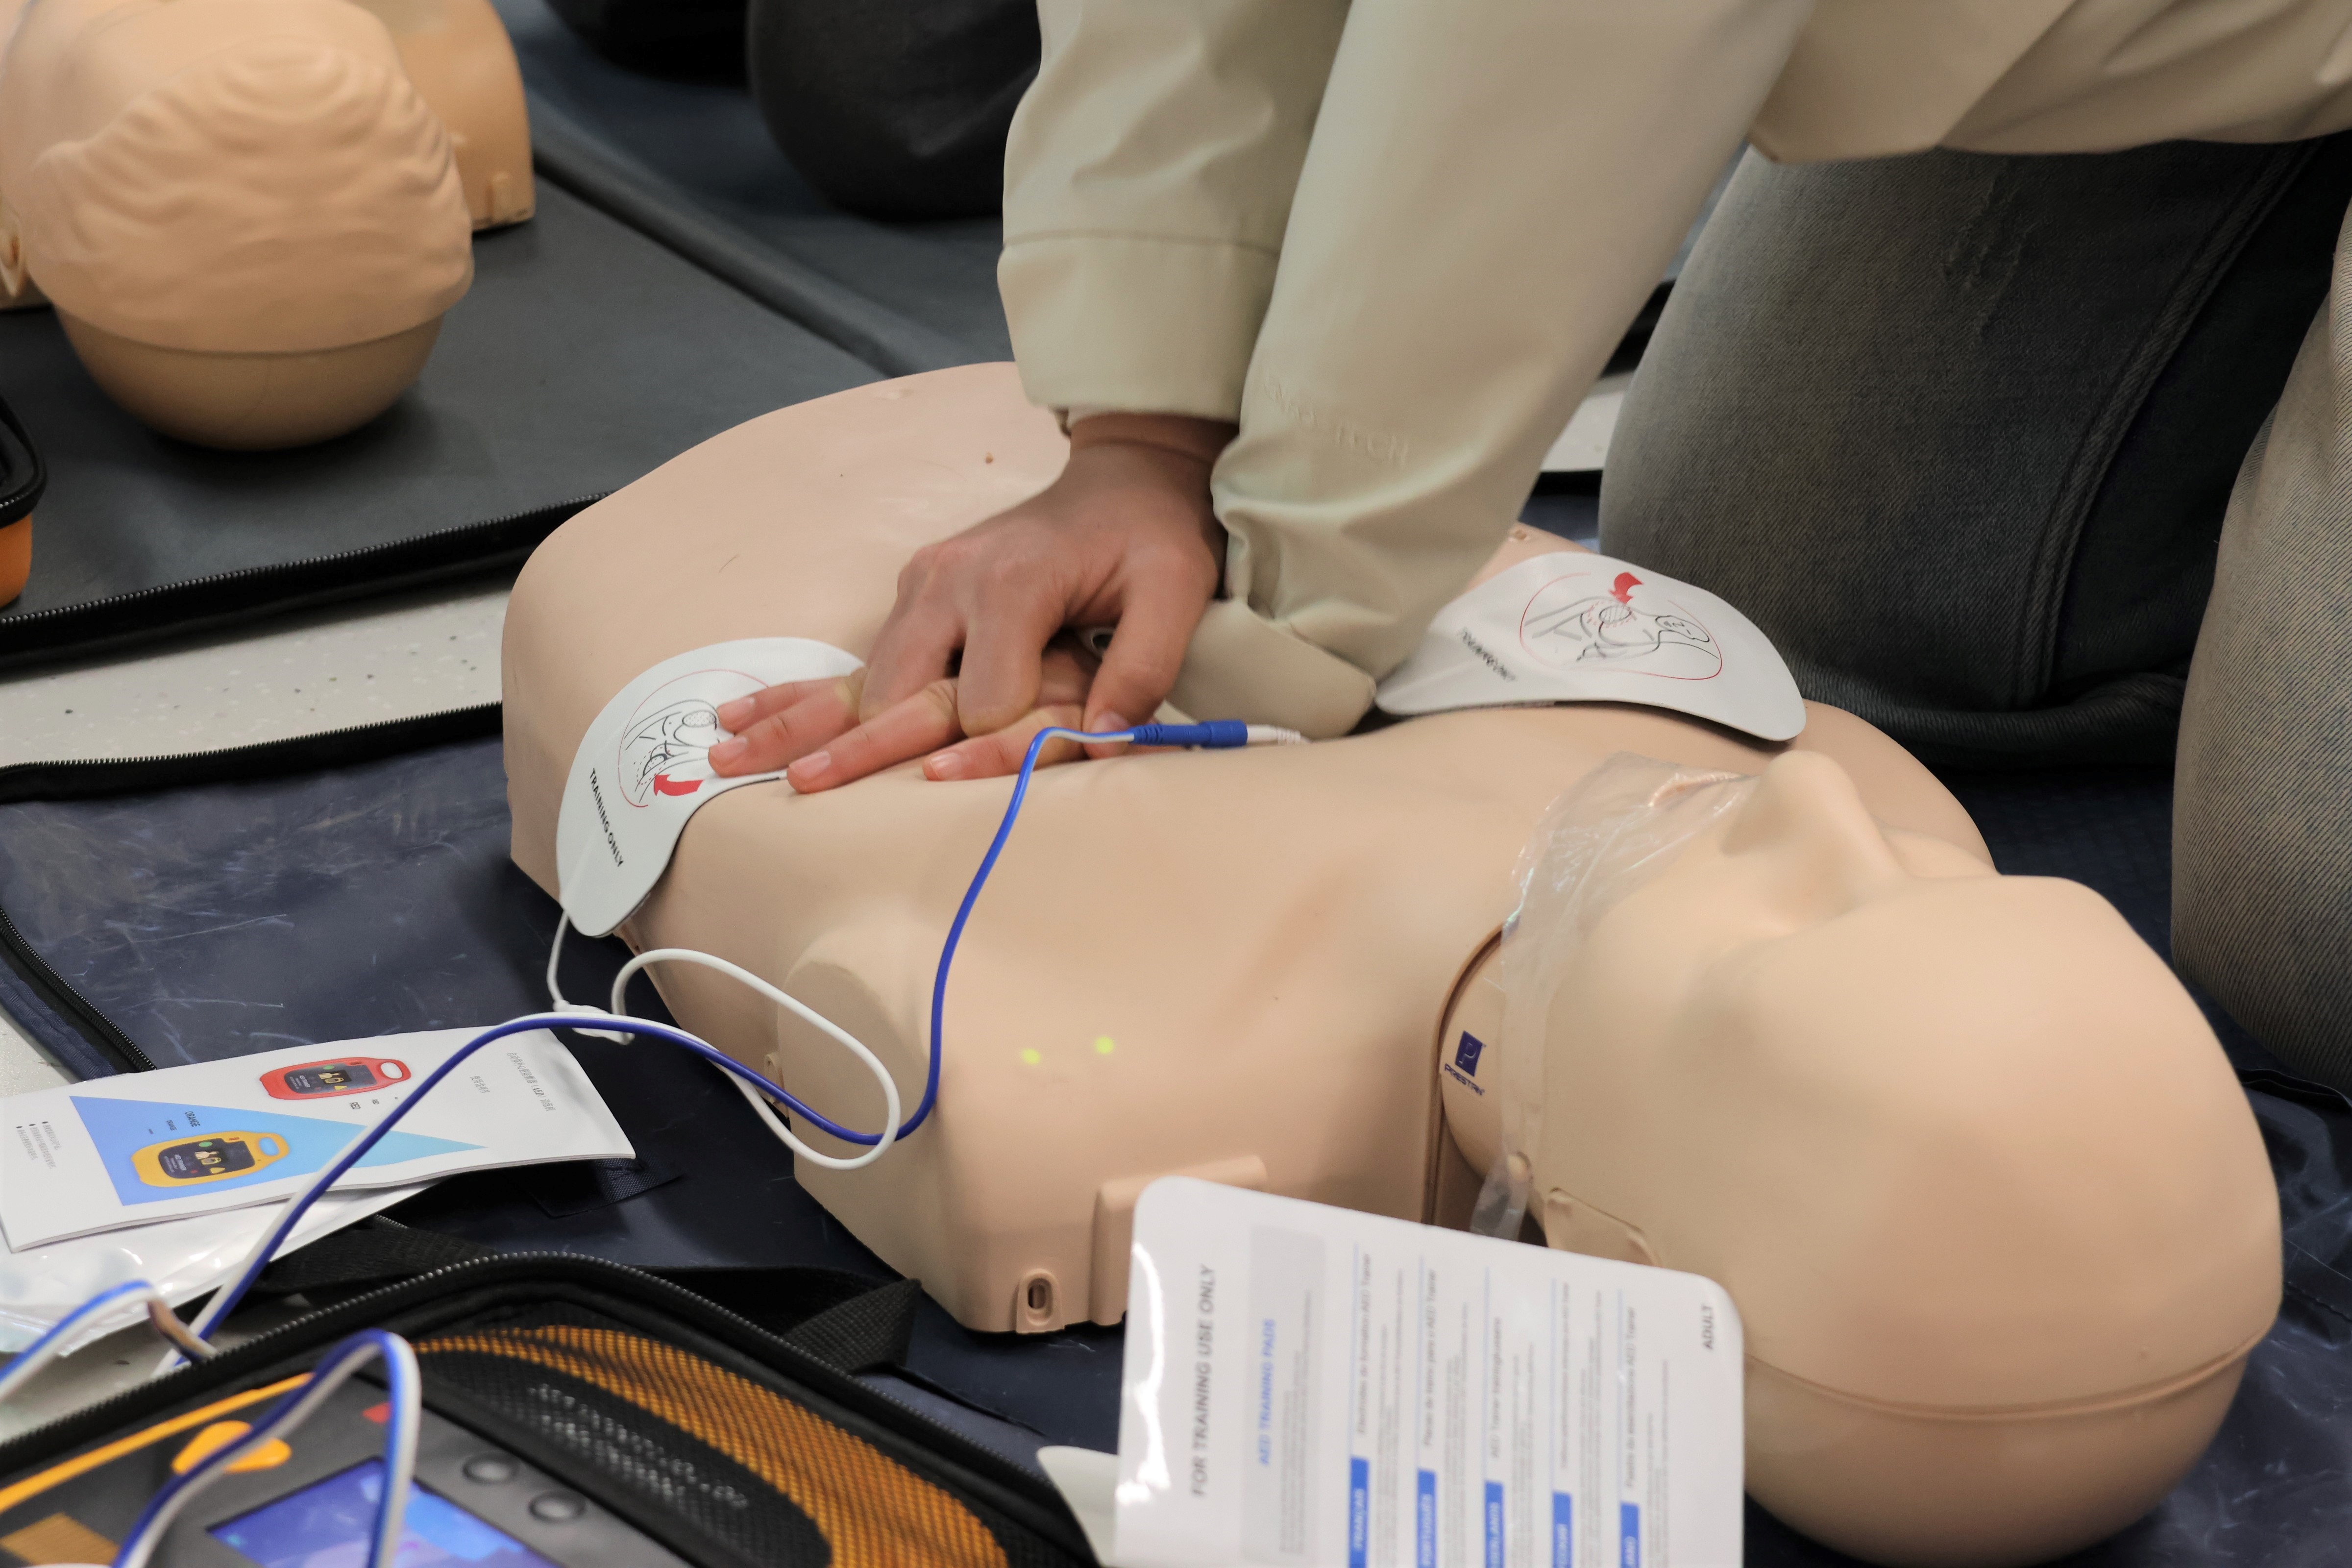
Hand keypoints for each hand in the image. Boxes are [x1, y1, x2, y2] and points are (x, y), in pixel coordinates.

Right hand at [707, 412, 1232, 790]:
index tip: (1021, 764)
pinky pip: (855, 658)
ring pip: (861, 678)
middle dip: (851, 748)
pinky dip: (798, 692)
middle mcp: (948, 582)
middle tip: (794, 791)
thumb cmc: (1152, 537)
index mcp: (1008, 582)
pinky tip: (737, 714)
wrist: (1125, 478)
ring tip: (726, 757)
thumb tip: (1108, 740)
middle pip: (897, 691)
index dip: (1004, 744)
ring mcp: (922, 587)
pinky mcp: (914, 597)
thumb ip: (1144, 664)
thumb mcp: (1176, 589)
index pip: (984, 700)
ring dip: (800, 723)